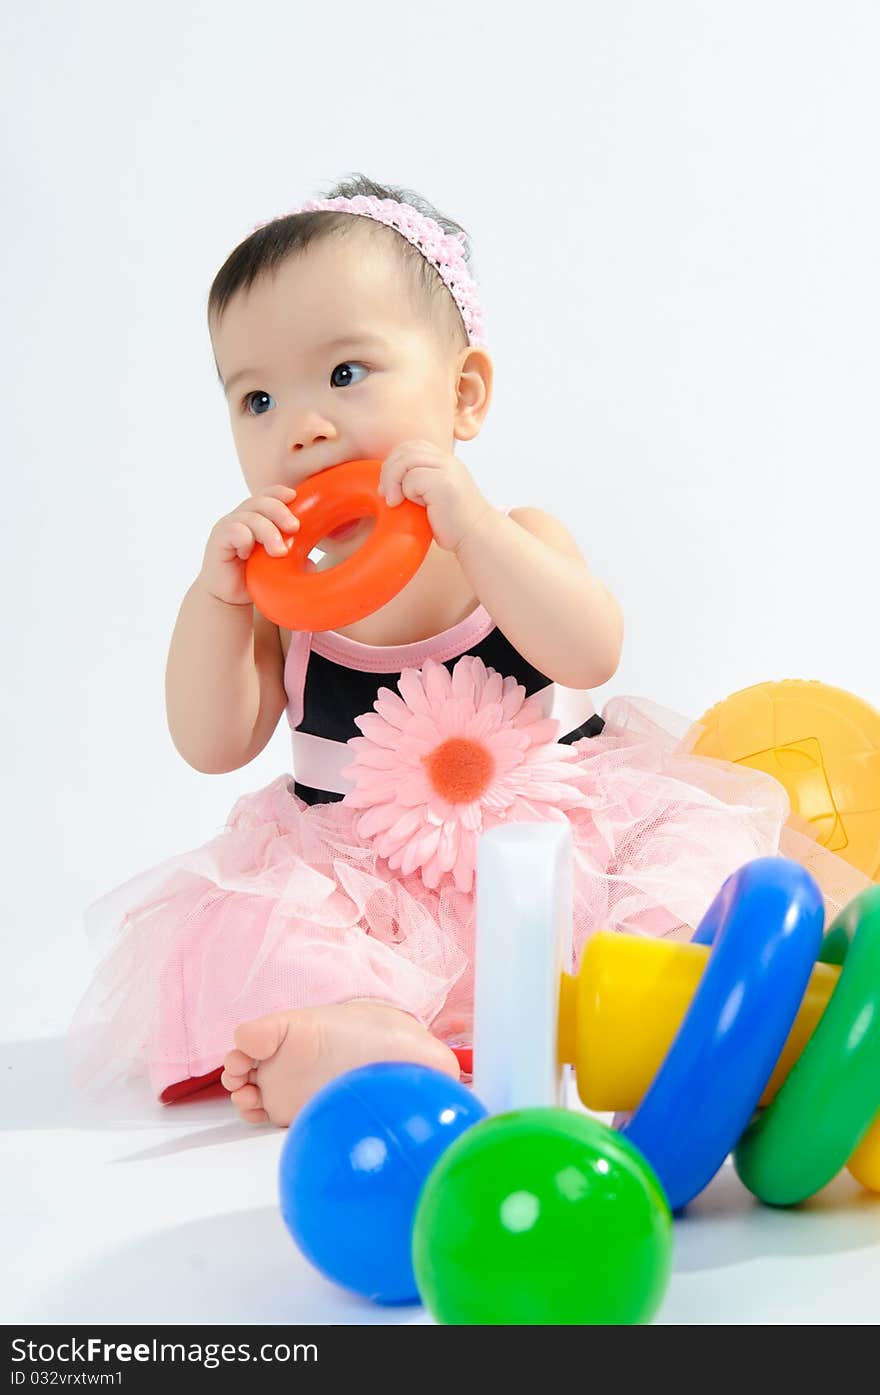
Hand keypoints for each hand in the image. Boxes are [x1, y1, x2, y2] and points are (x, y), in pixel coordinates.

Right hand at [198, 486, 299, 605]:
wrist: (228, 598)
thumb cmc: (254, 577)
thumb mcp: (280, 567)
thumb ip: (295, 561)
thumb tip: (312, 564)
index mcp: (258, 516)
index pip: (268, 495)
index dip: (280, 492)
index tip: (295, 497)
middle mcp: (242, 517)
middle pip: (260, 501)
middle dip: (280, 511)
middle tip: (294, 527)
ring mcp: (229, 527)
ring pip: (250, 517)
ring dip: (268, 531)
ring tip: (279, 552)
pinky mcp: (218, 541)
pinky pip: (233, 530)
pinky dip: (245, 539)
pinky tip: (248, 554)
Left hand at [379, 441, 491, 552]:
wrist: (477, 536)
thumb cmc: (454, 523)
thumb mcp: (433, 496)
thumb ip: (418, 481)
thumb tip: (387, 477)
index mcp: (444, 462)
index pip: (411, 446)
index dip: (394, 462)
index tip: (389, 487)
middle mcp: (447, 461)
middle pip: (405, 450)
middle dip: (388, 471)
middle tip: (386, 494)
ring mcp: (447, 469)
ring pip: (406, 460)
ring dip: (393, 481)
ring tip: (394, 501)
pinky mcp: (445, 482)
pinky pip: (413, 478)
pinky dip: (408, 492)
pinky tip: (417, 506)